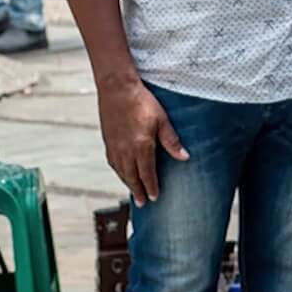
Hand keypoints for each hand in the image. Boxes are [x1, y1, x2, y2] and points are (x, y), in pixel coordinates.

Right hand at [97, 79, 187, 206]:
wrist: (117, 88)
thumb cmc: (141, 101)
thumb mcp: (162, 120)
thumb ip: (171, 141)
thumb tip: (184, 157)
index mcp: (141, 147)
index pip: (147, 174)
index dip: (151, 187)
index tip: (154, 197)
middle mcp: (125, 150)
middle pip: (132, 177)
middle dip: (138, 190)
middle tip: (141, 203)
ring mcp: (114, 146)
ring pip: (121, 171)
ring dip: (127, 182)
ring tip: (133, 190)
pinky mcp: (107, 140)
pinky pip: (112, 162)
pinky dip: (118, 171)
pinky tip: (121, 171)